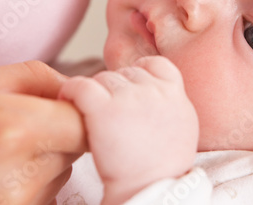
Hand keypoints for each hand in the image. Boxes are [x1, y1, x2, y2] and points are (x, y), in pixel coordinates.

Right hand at [0, 61, 87, 204]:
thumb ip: (36, 78)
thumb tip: (76, 88)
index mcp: (13, 130)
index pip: (86, 123)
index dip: (83, 111)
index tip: (67, 105)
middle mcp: (20, 178)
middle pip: (77, 149)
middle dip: (61, 133)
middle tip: (21, 127)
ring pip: (61, 175)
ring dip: (45, 161)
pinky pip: (43, 198)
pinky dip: (31, 184)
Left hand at [59, 56, 198, 204]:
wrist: (150, 188)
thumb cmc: (163, 168)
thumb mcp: (183, 127)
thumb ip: (171, 103)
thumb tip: (155, 93)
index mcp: (175, 94)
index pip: (155, 64)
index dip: (140, 73)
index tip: (130, 89)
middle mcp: (153, 89)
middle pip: (125, 73)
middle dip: (115, 90)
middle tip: (110, 113)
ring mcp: (129, 96)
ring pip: (103, 78)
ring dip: (95, 93)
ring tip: (92, 115)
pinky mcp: (103, 108)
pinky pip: (80, 85)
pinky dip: (71, 91)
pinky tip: (69, 102)